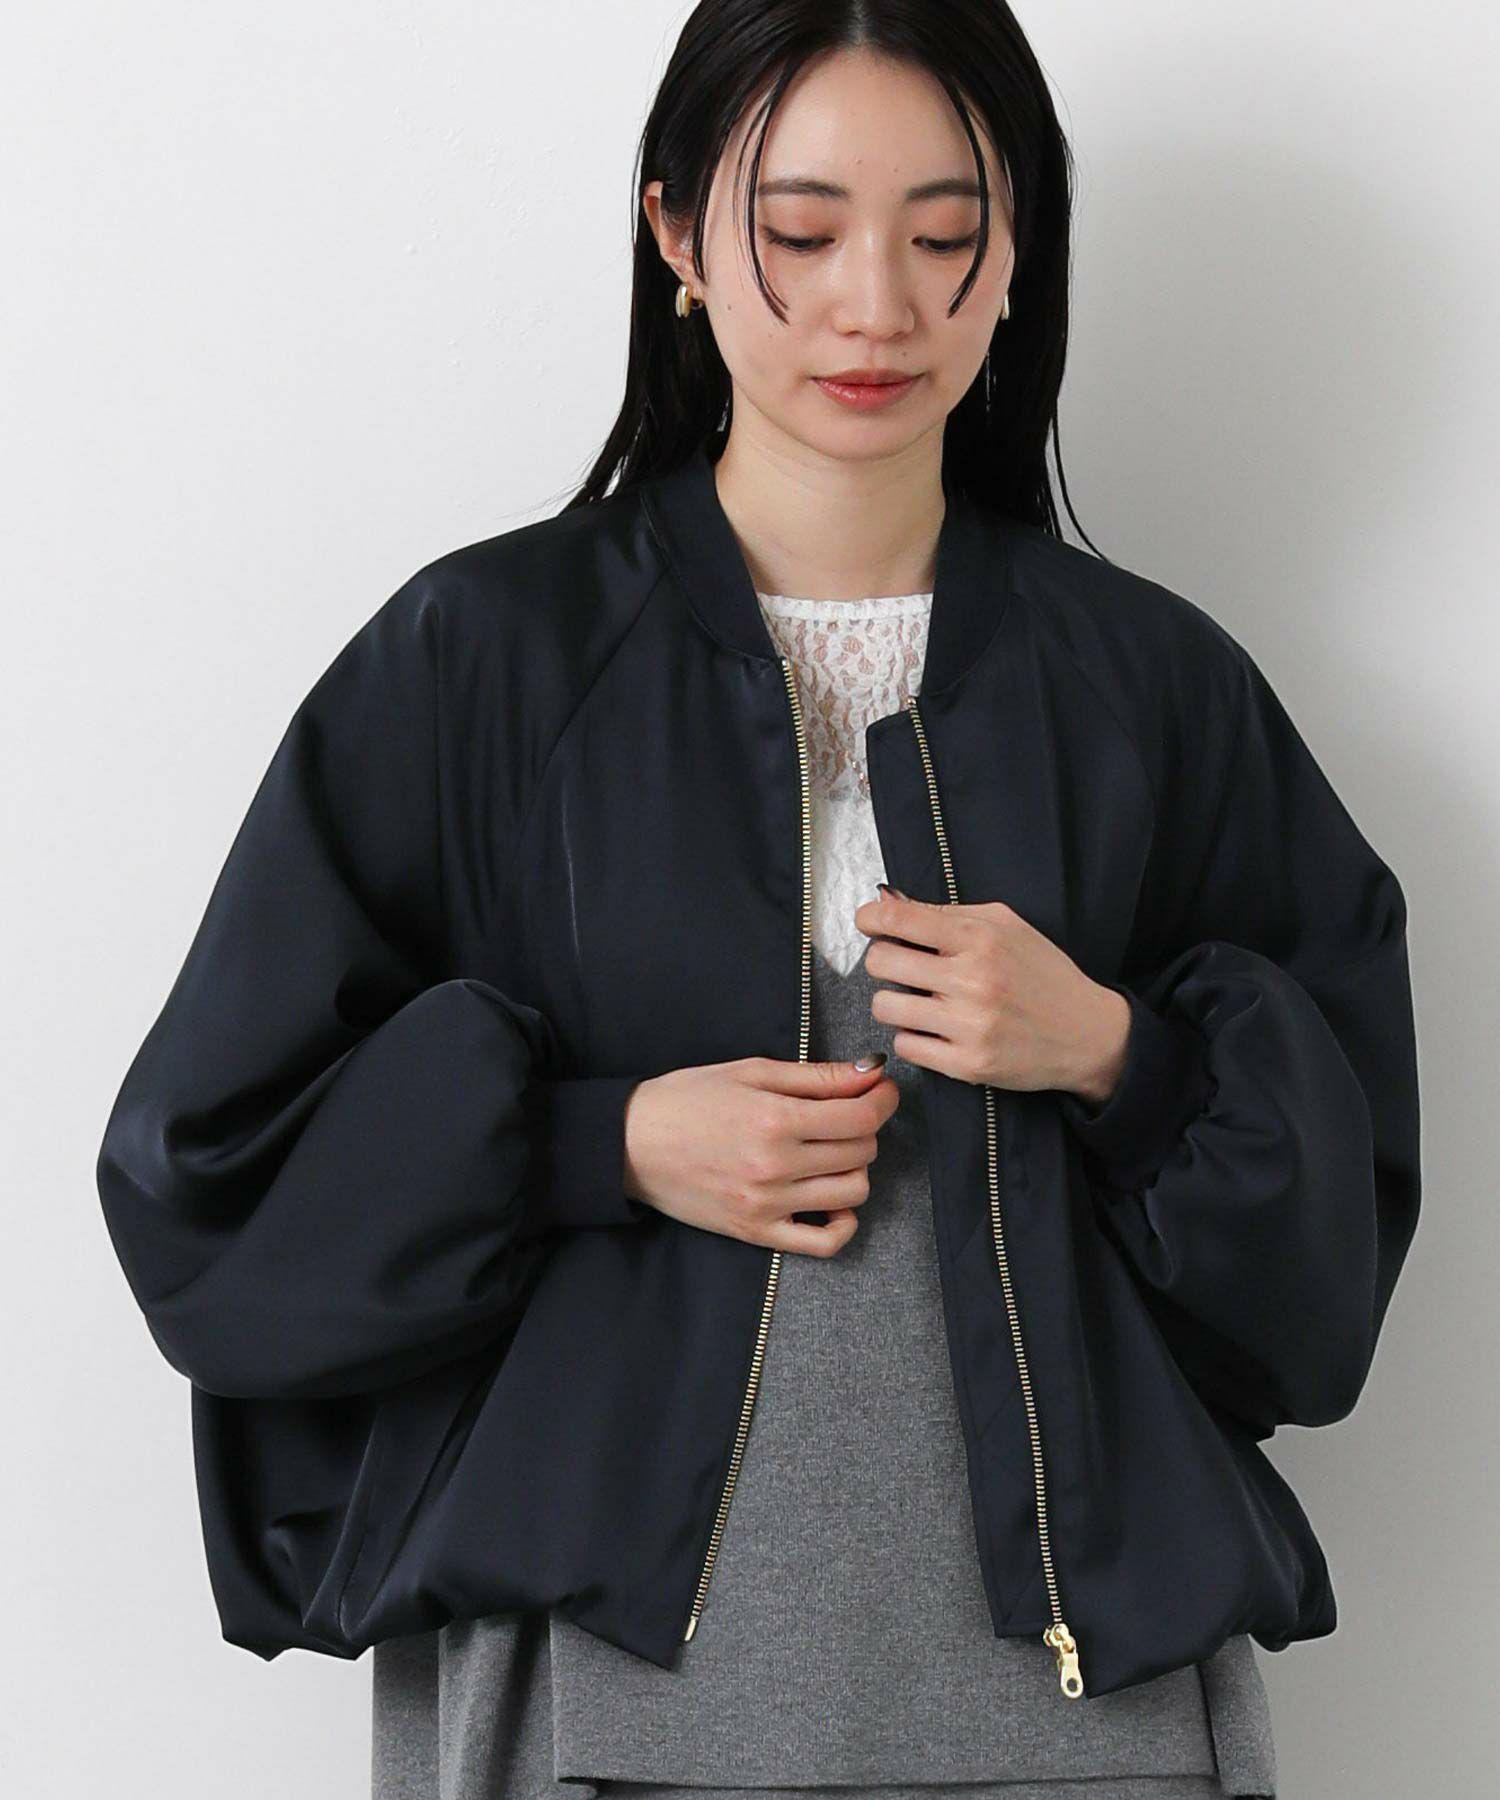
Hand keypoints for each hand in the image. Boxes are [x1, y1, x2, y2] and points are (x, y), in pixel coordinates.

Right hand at [622, 1054, 900, 1253]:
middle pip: (861, 1152)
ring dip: (854, 1168)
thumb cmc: (687, 1099)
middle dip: (864, 1127)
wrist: (630, 1144)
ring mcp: (768, 1204)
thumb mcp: (751, 1072)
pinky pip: (824, 1243)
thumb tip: (872, 1071)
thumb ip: (816, 1076)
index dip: (883, 1101)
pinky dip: (842, 1223)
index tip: (881, 1090)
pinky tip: (831, 1199)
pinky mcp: (757, 1232)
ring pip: (852, 1192)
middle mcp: (776, 1166)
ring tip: (830, 1151)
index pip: (861, 1117)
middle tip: (844, 1113)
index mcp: (775, 1119)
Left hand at [851, 885, 1130, 1103]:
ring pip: (885, 1007)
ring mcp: (968, 1026)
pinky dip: (913, 1036)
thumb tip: (891, 903)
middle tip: (903, 966)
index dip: (872, 918)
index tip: (869, 922)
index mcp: (980, 938)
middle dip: (884, 961)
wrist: (1087, 1034)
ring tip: (920, 1000)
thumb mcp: (1006, 926)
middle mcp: (972, 980)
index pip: (899, 919)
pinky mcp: (967, 1064)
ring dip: (894, 1002)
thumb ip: (950, 914)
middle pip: (881, 962)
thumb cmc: (1043, 974)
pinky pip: (905, 1045)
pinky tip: (936, 1029)